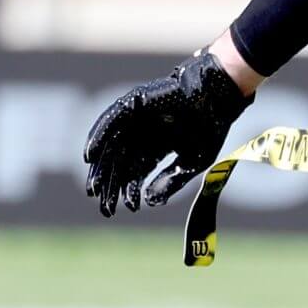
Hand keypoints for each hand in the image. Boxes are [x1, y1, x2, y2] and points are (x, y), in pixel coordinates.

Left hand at [83, 49, 250, 216]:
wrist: (217, 99)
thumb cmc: (210, 129)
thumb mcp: (192, 163)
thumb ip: (170, 182)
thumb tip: (148, 201)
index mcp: (158, 146)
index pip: (136, 171)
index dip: (127, 190)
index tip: (120, 209)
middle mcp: (144, 133)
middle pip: (120, 162)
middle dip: (110, 185)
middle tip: (101, 206)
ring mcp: (137, 118)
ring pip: (112, 145)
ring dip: (101, 166)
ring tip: (93, 188)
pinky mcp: (133, 104)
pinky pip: (110, 121)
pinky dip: (98, 137)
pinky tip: (90, 156)